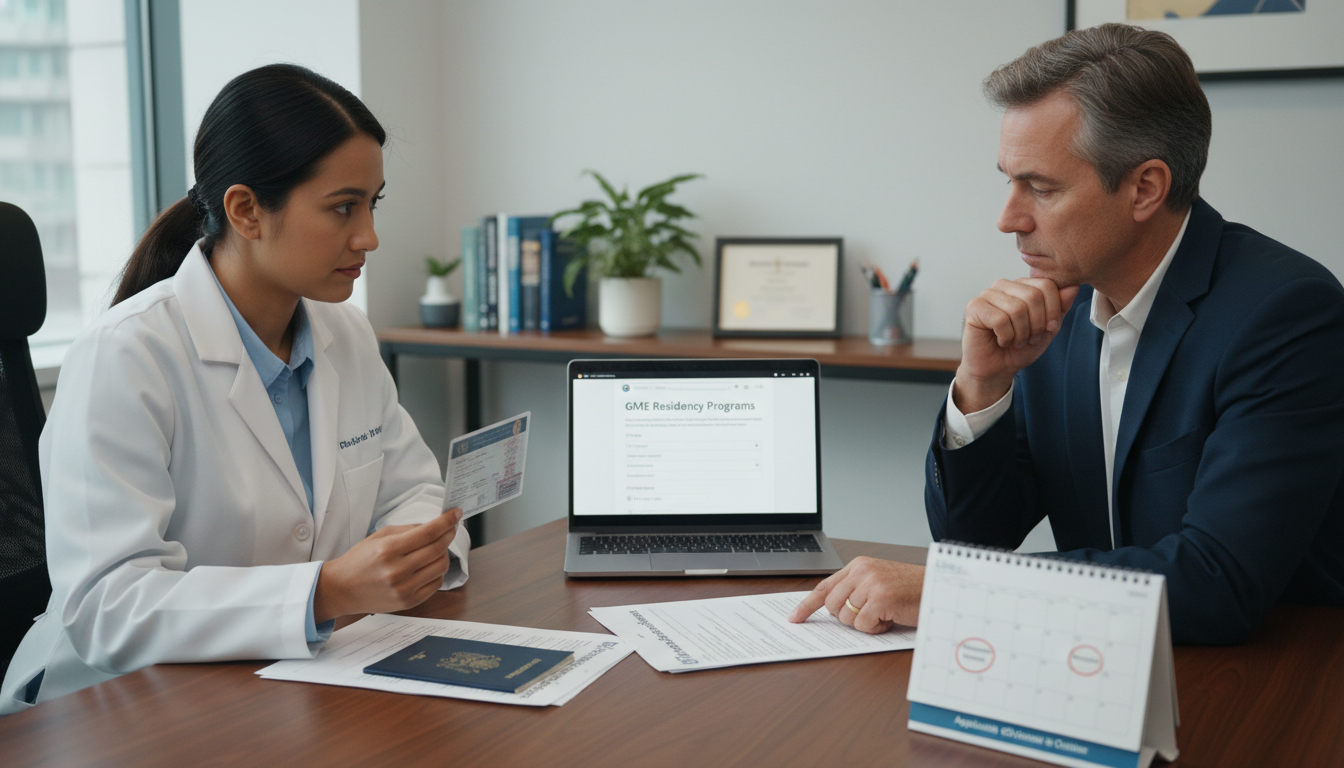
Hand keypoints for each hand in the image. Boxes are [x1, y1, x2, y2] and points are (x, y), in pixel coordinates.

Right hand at [314, 508, 461, 622]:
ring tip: (437, 547)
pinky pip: (436, 584)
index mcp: (389, 550)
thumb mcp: (379, 536)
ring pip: (441, 567)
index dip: (446, 521)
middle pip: (438, 549)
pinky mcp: (408, 602)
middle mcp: (398, 570)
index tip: (456, 513)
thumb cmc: (359, 560)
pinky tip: (429, 565)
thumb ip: (408, 530)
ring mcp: (404, 589)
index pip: (428, 532)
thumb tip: (434, 525)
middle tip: (451, 527)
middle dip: (449, 534)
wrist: (341, 589)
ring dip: (444, 554)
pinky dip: (437, 571)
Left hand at [787, 557, 923, 633]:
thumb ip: (855, 590)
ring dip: (865, 624)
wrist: (938, 589)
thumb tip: (833, 610)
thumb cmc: (911, 590)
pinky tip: (890, 619)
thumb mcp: (878, 583)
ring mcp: (871, 584)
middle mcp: (862, 571)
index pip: (824, 586)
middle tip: (869, 615)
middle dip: (847, 618)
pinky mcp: (880, 599)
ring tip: (884, 614)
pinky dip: (875, 629)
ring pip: (846, 618)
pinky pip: (862, 625)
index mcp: (859, 566)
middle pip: (832, 606)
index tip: (795, 618)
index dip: (807, 605)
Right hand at [955, 278, 1079, 412]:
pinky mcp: (974, 307)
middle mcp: (1004, 285)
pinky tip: (1001, 340)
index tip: (1049, 328)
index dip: (1054, 310)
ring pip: (1017, 308)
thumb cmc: (1020, 348)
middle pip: (1034, 295)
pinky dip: (1006, 337)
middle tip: (1030, 338)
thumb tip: (1073, 287)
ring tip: (1016, 341)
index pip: (1047, 285)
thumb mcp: (1048, 329)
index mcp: (1022, 286)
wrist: (997, 369)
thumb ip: (1060, 308)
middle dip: (1037, 324)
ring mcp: (988, 294)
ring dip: (1021, 333)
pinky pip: (1000, 319)